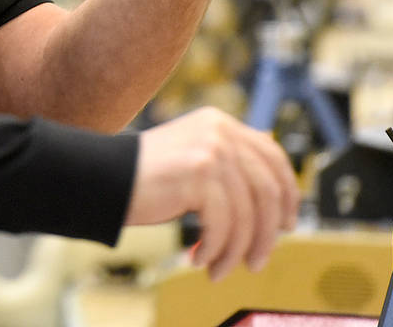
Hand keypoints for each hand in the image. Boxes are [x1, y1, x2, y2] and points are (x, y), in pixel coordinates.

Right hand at [126, 107, 297, 279]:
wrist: (103, 178)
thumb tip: (275, 211)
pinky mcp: (198, 171)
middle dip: (266, 234)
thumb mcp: (195, 163)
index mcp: (222, 123)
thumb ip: (230, 171)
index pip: (273, 156)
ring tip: (220, 268)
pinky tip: (199, 258)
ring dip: (237, 250)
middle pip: (267, 189)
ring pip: (247, 213)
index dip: (288, 194)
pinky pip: (223, 223)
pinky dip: (216, 248)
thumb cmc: (146, 178)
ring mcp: (211, 149)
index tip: (288, 224)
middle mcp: (220, 131)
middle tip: (256, 261)